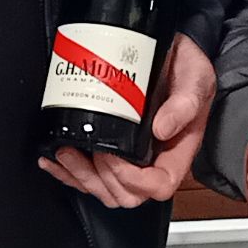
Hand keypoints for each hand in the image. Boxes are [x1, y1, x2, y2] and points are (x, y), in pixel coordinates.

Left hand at [43, 36, 217, 208]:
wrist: (175, 53)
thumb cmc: (189, 70)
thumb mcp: (196, 80)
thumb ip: (185, 104)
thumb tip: (161, 128)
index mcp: (176, 151)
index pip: (158, 184)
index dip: (134, 180)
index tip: (114, 157)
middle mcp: (153, 159)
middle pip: (126, 194)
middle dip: (101, 178)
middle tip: (87, 149)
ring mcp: (131, 157)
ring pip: (104, 188)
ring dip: (80, 177)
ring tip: (64, 152)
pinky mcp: (111, 148)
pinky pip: (89, 174)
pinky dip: (67, 172)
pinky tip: (51, 159)